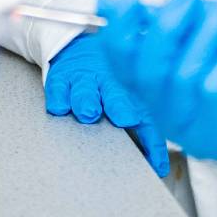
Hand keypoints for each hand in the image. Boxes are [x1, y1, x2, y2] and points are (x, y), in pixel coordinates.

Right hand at [46, 34, 169, 176]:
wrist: (73, 48)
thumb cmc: (101, 85)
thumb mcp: (121, 103)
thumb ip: (137, 132)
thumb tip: (158, 168)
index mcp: (129, 95)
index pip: (146, 120)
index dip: (153, 142)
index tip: (158, 167)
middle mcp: (107, 85)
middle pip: (117, 95)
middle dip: (121, 107)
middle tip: (126, 118)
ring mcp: (83, 80)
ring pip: (86, 89)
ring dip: (88, 100)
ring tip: (89, 112)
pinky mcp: (60, 78)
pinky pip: (58, 87)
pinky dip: (60, 97)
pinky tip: (61, 107)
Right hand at [93, 0, 216, 161]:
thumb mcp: (206, 25)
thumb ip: (164, 18)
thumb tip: (111, 4)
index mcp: (161, 91)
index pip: (123, 69)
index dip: (118, 35)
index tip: (129, 0)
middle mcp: (172, 116)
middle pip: (147, 73)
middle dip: (167, 26)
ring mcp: (198, 130)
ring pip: (186, 73)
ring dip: (213, 30)